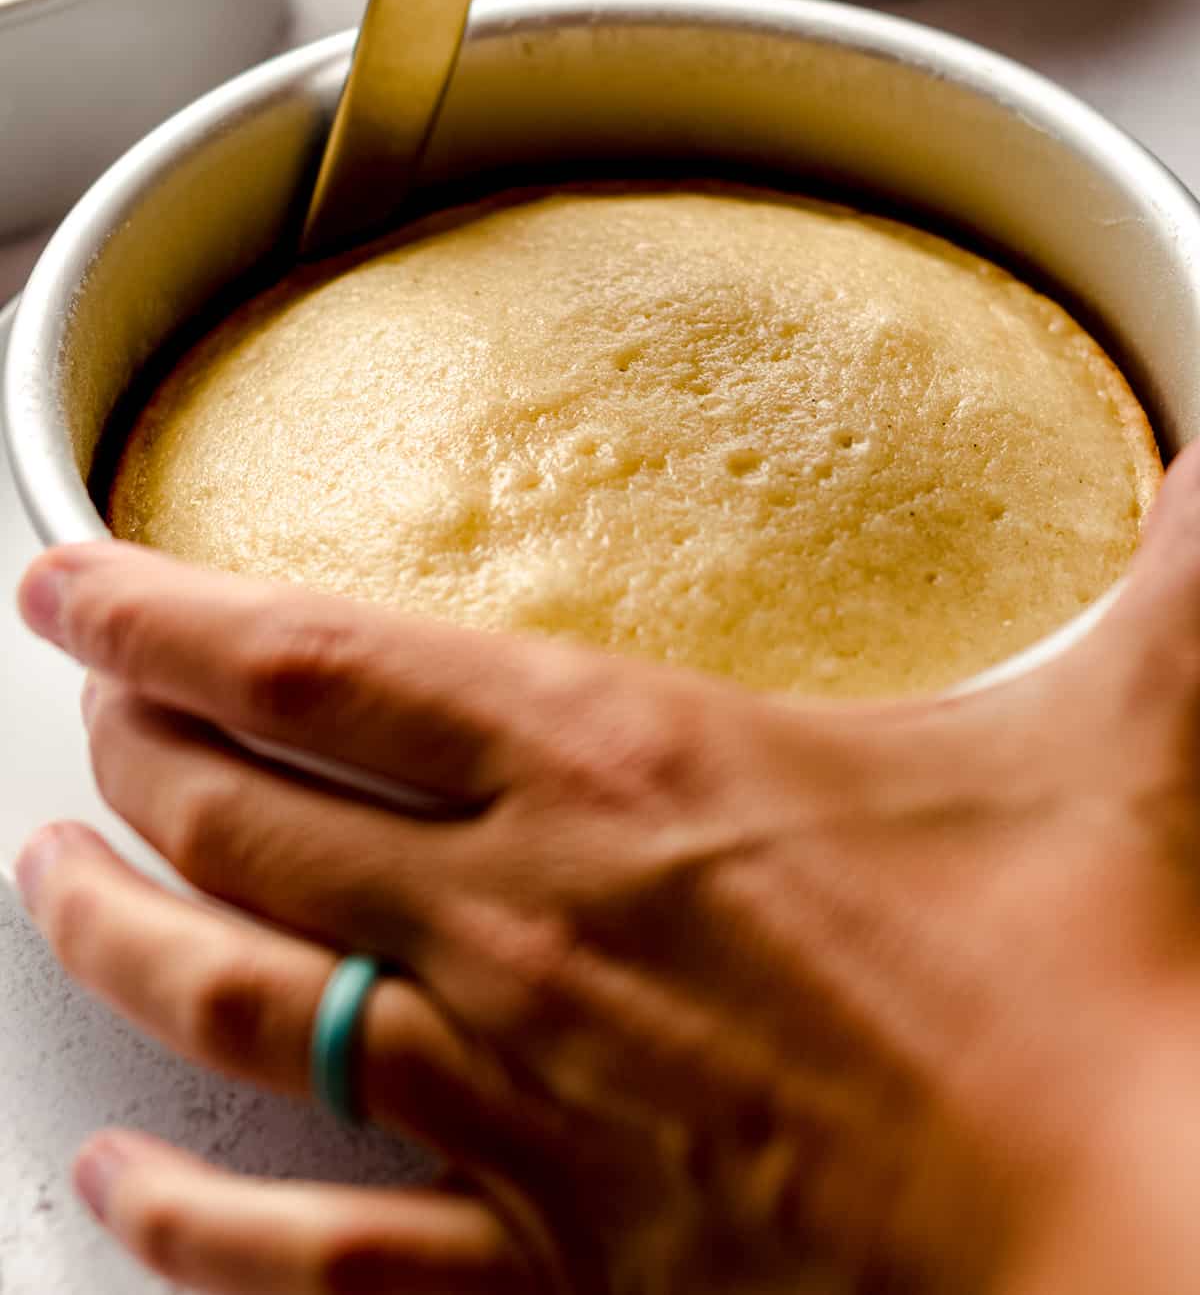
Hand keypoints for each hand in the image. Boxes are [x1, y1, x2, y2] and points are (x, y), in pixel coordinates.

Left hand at [19, 445, 1199, 1294]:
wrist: (1119, 1257)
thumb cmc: (1090, 996)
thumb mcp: (1135, 732)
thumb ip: (1173, 567)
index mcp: (624, 774)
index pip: (314, 663)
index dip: (157, 612)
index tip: (63, 574)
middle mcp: (521, 929)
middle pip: (238, 821)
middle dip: (128, 751)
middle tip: (82, 710)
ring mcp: (510, 1111)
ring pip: (229, 1010)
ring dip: (114, 937)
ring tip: (45, 883)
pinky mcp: (543, 1278)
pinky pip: (303, 1266)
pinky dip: (184, 1225)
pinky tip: (113, 1187)